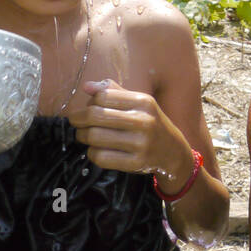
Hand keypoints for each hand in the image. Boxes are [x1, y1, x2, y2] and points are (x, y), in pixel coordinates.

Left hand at [69, 79, 192, 182]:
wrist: (174, 152)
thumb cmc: (150, 123)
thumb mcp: (139, 103)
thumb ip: (113, 92)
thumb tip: (86, 86)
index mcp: (144, 102)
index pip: (102, 96)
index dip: (89, 102)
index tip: (87, 109)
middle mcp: (144, 121)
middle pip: (95, 116)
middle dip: (78, 119)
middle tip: (76, 123)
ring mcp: (141, 144)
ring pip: (94, 137)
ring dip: (82, 136)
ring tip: (85, 136)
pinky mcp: (136, 163)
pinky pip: (100, 157)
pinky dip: (92, 153)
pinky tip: (97, 150)